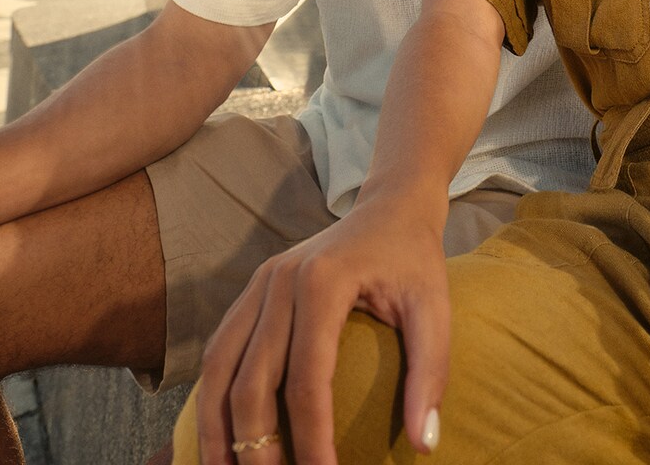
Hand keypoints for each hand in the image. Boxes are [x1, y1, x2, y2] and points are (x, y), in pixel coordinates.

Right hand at [192, 198, 448, 464]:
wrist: (388, 208)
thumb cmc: (414, 262)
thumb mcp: (436, 310)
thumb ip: (431, 374)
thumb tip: (423, 445)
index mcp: (322, 282)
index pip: (307, 379)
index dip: (312, 438)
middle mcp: (277, 282)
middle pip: (251, 379)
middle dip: (257, 445)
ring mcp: (256, 285)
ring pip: (217, 367)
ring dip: (216, 428)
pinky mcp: (249, 293)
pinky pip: (218, 351)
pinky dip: (213, 397)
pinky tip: (221, 436)